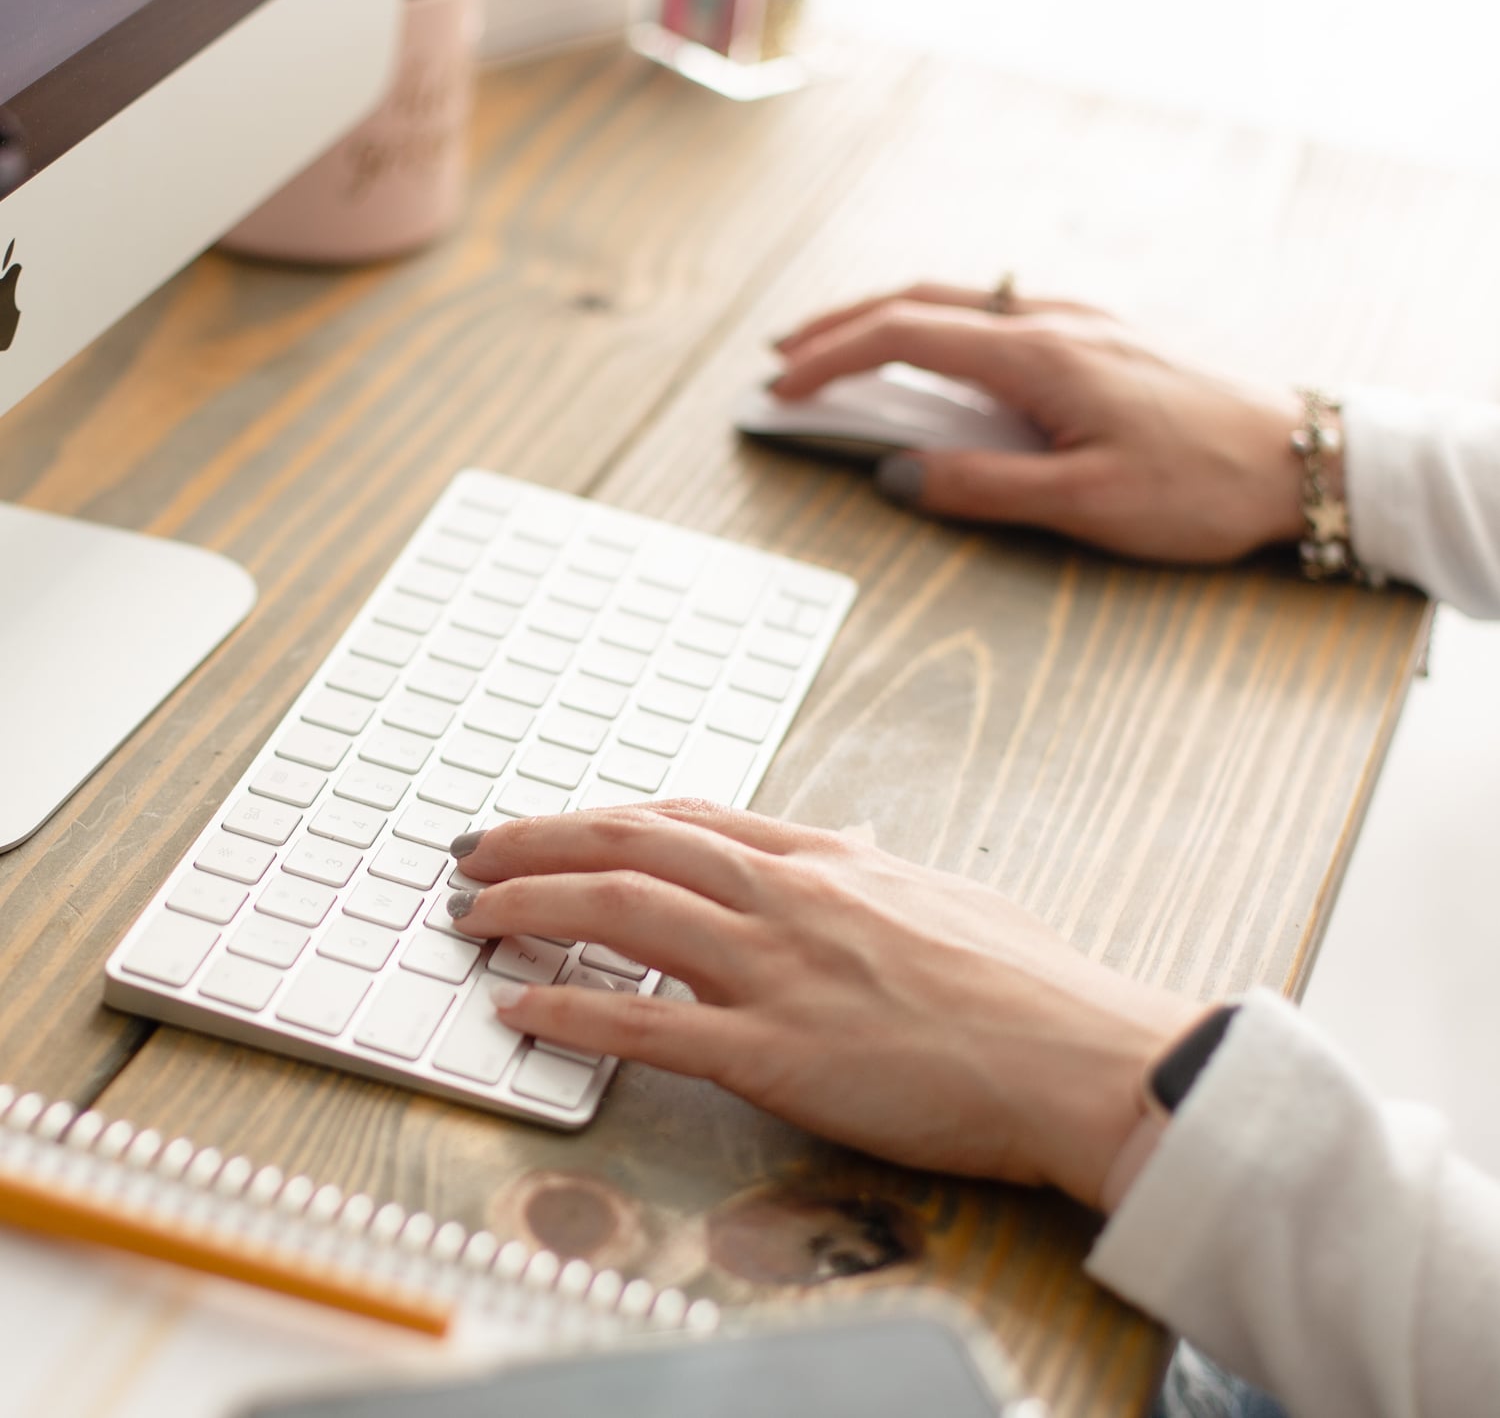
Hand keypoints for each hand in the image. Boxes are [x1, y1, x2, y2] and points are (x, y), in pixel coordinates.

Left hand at [451, 801, 1200, 1209]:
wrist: (1082, 1053)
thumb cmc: (1028, 982)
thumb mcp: (944, 896)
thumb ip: (877, 868)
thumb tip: (849, 845)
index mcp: (827, 859)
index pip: (687, 817)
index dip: (604, 816)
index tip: (553, 823)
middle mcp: (788, 897)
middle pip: (633, 844)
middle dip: (538, 840)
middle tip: (473, 850)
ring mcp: (777, 971)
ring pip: (621, 914)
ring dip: (530, 905)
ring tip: (470, 913)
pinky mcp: (776, 1053)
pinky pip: (644, 1025)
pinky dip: (568, 1014)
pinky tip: (516, 1010)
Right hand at [770, 281, 1306, 564]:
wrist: (1301, 457)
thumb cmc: (1202, 483)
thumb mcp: (1085, 503)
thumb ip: (982, 486)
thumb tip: (898, 477)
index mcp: (1039, 354)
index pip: (904, 336)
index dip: (832, 358)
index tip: (782, 386)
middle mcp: (1055, 321)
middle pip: (921, 301)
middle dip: (842, 326)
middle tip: (788, 357)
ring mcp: (1081, 323)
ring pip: (960, 302)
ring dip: (890, 322)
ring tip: (845, 354)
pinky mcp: (1102, 339)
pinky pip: (999, 316)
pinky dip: (942, 329)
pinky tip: (939, 359)